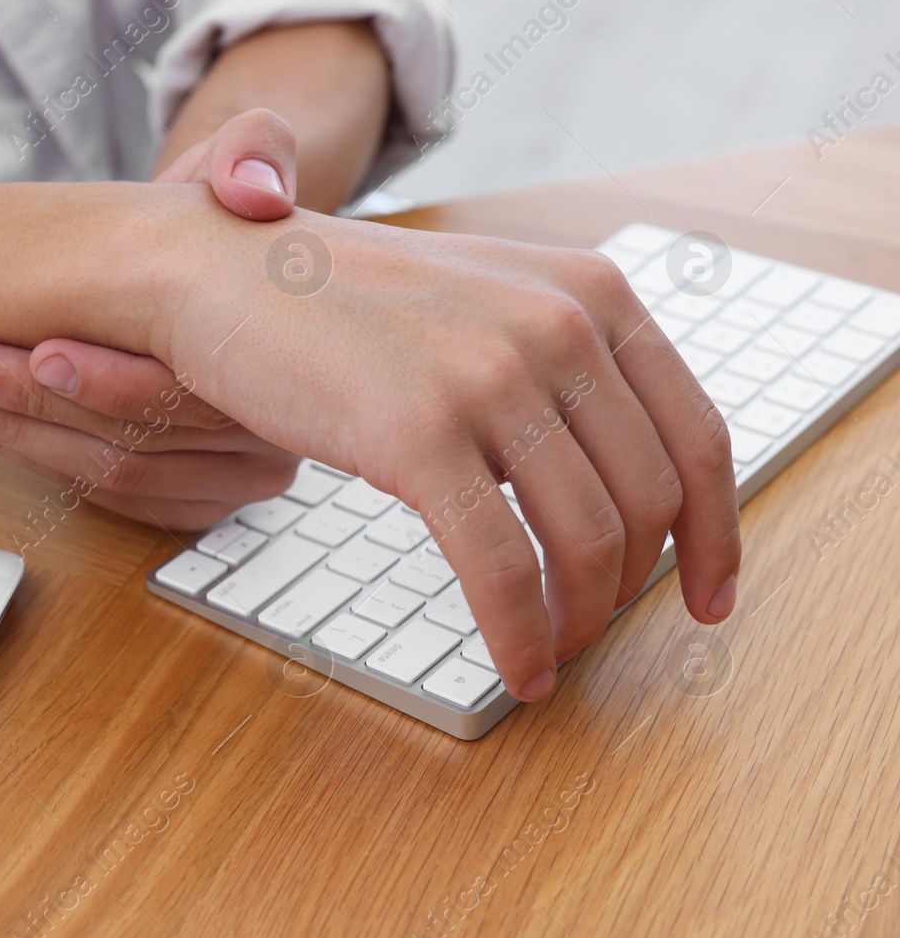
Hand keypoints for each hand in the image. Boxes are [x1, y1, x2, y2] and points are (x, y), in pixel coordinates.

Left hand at [0, 109, 304, 528]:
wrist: (209, 270)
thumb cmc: (215, 224)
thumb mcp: (240, 165)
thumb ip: (253, 152)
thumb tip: (254, 192)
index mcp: (286, 359)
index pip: (189, 396)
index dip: (106, 379)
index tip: (37, 350)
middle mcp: (271, 434)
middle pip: (142, 443)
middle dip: (35, 402)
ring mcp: (236, 477)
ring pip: (117, 476)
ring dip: (19, 433)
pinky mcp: (197, 501)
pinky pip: (115, 499)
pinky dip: (43, 460)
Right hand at [156, 204, 741, 702]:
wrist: (218, 269)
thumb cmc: (337, 299)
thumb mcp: (481, 300)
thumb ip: (558, 361)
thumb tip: (609, 474)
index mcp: (586, 291)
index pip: (698, 432)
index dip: (718, 533)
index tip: (709, 594)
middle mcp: (555, 325)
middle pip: (649, 501)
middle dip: (635, 589)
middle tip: (598, 632)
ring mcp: (487, 377)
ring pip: (586, 543)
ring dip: (579, 622)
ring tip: (553, 655)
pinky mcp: (415, 435)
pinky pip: (499, 568)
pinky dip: (520, 636)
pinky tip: (517, 669)